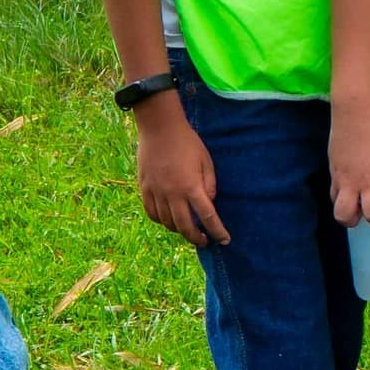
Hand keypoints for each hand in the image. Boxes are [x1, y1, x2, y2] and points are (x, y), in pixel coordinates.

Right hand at [131, 98, 227, 246]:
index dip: (217, 231)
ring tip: (188, 229)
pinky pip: (152, 213)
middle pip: (185, 227)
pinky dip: (161, 221)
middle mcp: (173, 194)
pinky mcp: (145, 188)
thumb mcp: (206, 161)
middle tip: (204, 240)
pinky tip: (169, 220)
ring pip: (167, 223)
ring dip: (179, 230)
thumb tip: (209, 203)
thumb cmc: (187, 142)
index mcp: (192, 187)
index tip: (224, 240)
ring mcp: (157, 192)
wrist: (160, 128)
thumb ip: (209, 184)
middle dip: (197, 238)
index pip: (208, 217)